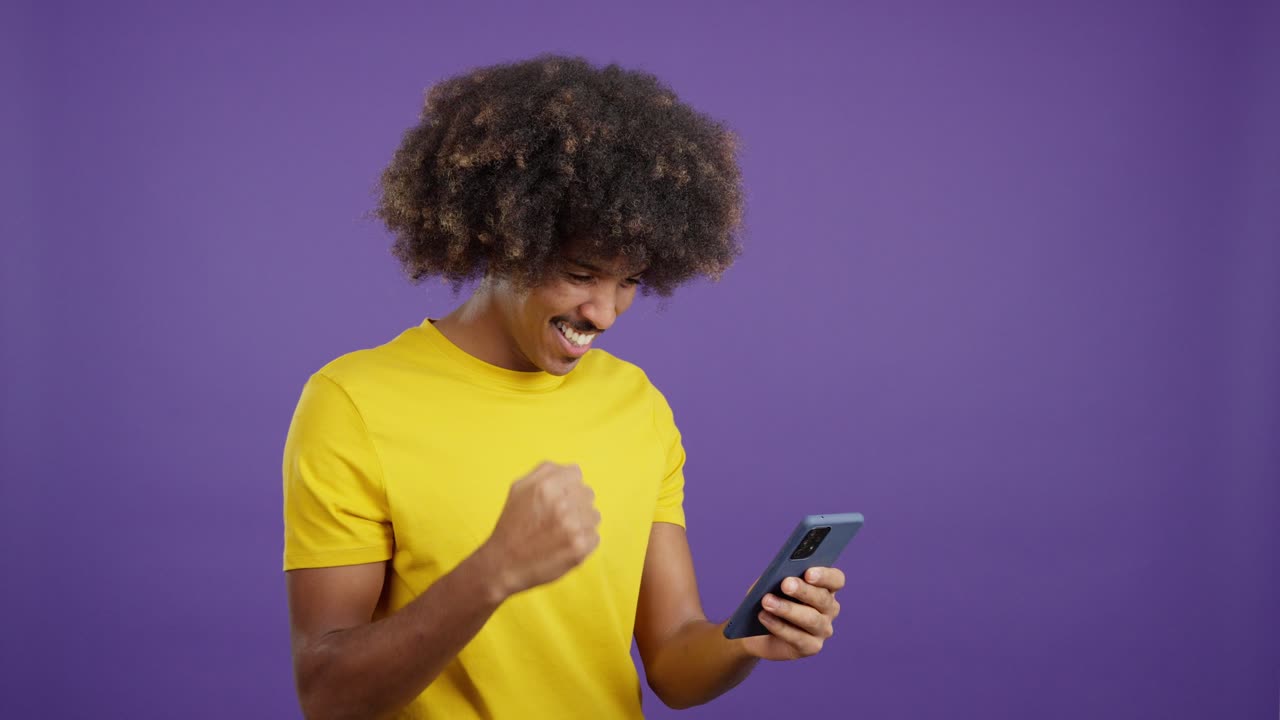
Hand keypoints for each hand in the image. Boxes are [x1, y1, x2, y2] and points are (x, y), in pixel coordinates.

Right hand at [480, 461, 600, 597]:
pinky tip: (564, 546)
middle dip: (575, 504)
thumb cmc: (511, 526)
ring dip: (581, 523)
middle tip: (557, 518)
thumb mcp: (519, 489)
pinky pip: (595, 536)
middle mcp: (562, 503)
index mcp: (546, 485)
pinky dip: (583, 542)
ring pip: (594, 515)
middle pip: (587, 494)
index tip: (558, 498)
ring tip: (560, 533)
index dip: (567, 486)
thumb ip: (545, 472)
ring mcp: (573, 526)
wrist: (503, 565)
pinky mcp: (580, 547)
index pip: (576, 474)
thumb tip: (570, 471)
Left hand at [740, 566, 844, 660]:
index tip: (808, 572)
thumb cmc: (771, 599)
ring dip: (788, 609)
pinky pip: (798, 638)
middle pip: (823, 598)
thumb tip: (779, 576)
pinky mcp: (812, 647)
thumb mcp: (773, 584)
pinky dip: (779, 627)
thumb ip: (779, 578)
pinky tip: (764, 617)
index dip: (825, 575)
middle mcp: (830, 609)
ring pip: (811, 619)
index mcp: (826, 588)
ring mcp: (823, 630)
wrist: (758, 632)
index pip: (836, 579)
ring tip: (767, 601)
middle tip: (785, 584)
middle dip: (803, 590)